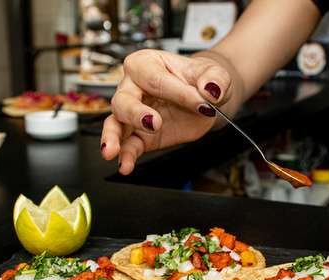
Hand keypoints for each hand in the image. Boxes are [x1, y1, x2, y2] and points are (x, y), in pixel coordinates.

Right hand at [100, 50, 231, 174]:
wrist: (205, 99)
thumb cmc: (200, 81)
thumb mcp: (214, 74)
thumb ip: (215, 78)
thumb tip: (211, 89)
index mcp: (148, 64)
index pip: (156, 79)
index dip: (178, 93)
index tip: (201, 104)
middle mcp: (134, 87)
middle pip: (123, 99)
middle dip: (135, 113)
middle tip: (154, 123)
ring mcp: (134, 113)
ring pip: (115, 122)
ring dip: (113, 136)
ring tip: (113, 150)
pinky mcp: (141, 136)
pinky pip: (129, 145)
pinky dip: (126, 156)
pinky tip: (126, 165)